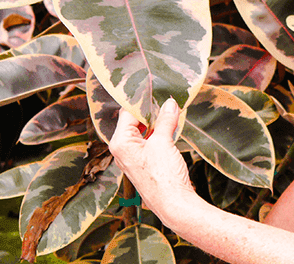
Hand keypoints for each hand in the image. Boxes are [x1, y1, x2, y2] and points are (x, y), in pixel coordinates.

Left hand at [110, 98, 197, 222]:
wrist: (173, 203)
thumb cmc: (163, 176)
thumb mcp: (164, 142)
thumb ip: (166, 120)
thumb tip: (170, 102)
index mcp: (120, 142)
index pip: (128, 112)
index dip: (143, 101)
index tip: (156, 89)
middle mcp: (122, 149)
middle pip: (134, 121)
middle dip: (151, 111)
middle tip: (166, 97)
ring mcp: (133, 157)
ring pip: (143, 131)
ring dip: (157, 122)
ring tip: (172, 109)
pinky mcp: (144, 163)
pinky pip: (149, 141)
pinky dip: (159, 132)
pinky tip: (172, 125)